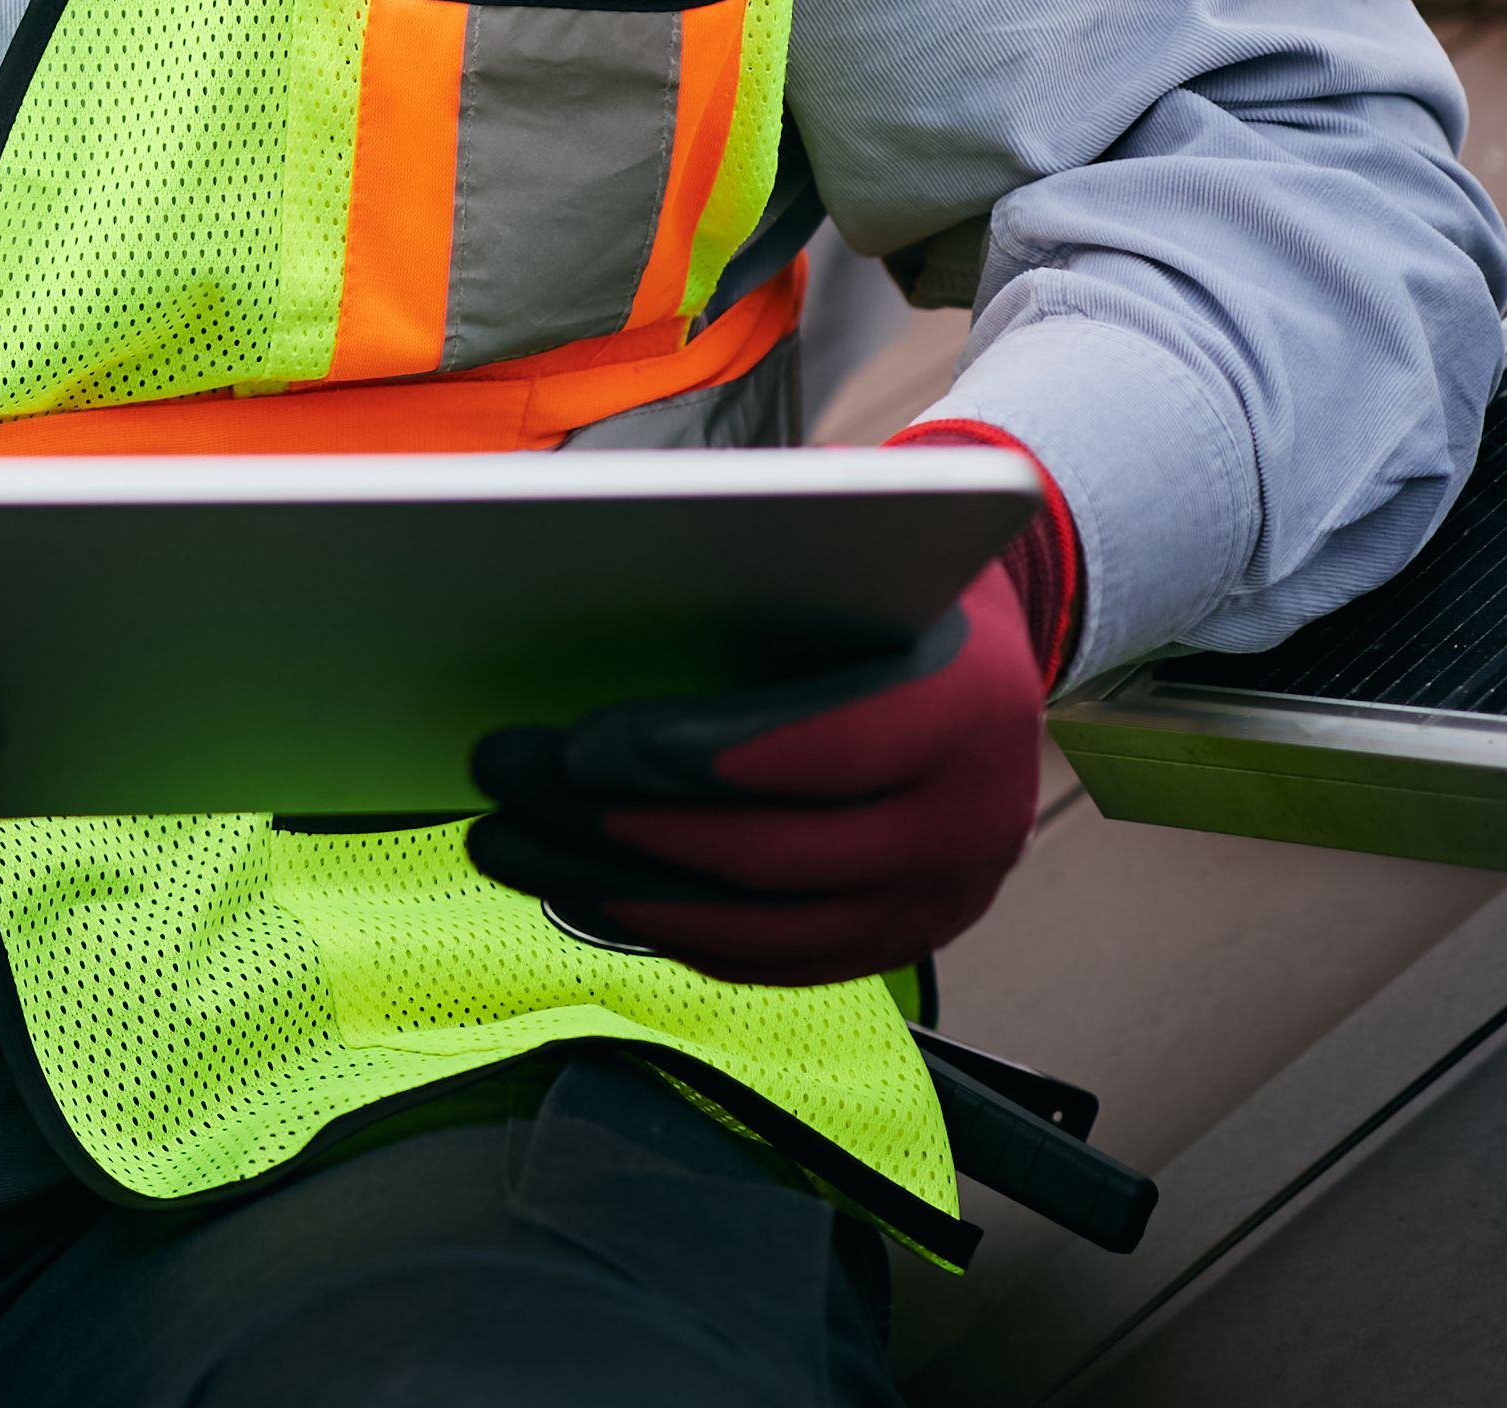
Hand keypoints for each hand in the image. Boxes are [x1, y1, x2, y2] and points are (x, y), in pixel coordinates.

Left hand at [460, 553, 1051, 984]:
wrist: (996, 660)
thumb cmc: (897, 581)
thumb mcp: (855, 547)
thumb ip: (758, 569)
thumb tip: (591, 581)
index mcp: (963, 708)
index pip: (810, 752)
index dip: (685, 757)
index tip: (577, 749)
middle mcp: (968, 821)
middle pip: (768, 855)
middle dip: (618, 828)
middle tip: (510, 786)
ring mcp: (941, 900)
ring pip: (760, 929)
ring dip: (618, 893)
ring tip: (512, 847)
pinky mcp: (905, 941)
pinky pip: (775, 960)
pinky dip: (673, 931)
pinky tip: (587, 892)